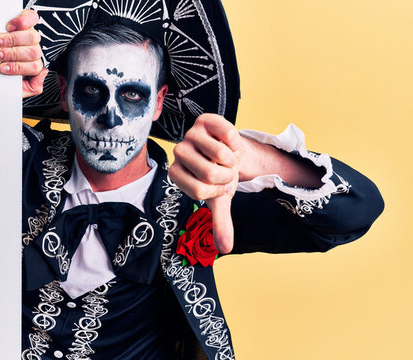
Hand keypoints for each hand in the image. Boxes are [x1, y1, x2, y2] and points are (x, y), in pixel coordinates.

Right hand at [0, 9, 48, 97]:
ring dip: (11, 40)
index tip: (2, 68)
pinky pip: (31, 18)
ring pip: (31, 36)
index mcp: (33, 65)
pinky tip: (10, 26)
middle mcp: (33, 49)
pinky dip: (22, 21)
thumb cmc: (3, 76)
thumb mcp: (16, 88)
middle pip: (32, 51)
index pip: (34, 67)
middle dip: (12, 54)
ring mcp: (30, 35)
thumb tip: (43, 74)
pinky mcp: (25, 22)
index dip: (18, 68)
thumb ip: (32, 87)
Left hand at [169, 114, 243, 253]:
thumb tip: (226, 249)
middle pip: (209, 173)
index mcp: (176, 174)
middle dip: (227, 176)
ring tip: (227, 158)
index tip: (220, 185)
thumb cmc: (220, 176)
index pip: (200, 190)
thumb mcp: (219, 198)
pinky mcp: (204, 120)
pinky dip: (236, 143)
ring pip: (220, 153)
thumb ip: (220, 222)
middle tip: (226, 171)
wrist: (228, 151)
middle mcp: (178, 153)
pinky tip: (230, 144)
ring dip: (233, 159)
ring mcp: (190, 135)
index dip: (218, 190)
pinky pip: (228, 132)